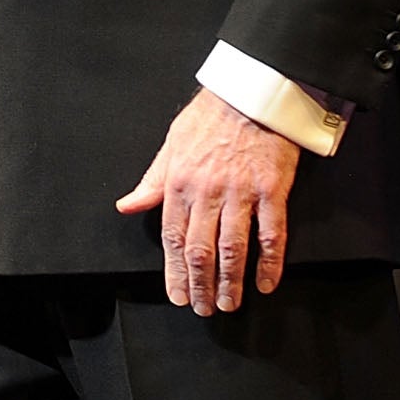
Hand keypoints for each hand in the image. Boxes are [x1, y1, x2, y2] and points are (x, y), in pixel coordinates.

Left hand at [114, 89, 299, 314]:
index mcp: (179, 182)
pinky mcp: (272, 190)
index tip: (178, 295)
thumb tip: (127, 206)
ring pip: (233, 249)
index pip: (172, 238)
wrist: (253, 90)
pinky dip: (269, 264)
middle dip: (200, 285)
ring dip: (230, 282)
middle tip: (204, 309)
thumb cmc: (211, 114)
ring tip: (230, 303)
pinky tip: (265, 283)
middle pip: (200, 251)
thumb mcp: (172, 142)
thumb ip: (152, 180)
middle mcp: (208, 191)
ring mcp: (241, 193)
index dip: (174, 272)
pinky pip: (271, 235)